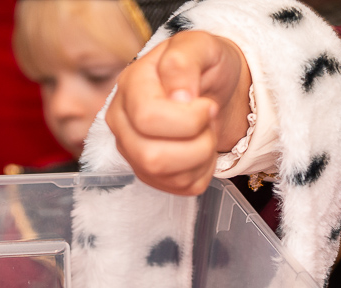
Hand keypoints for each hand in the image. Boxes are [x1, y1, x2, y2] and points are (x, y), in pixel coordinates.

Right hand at [106, 31, 251, 194]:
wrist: (218, 86)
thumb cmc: (208, 64)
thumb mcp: (201, 46)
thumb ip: (183, 62)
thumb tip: (177, 97)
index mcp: (130, 85)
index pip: (147, 119)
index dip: (187, 118)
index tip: (206, 105)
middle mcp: (122, 121)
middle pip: (151, 156)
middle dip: (196, 142)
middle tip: (208, 121)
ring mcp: (132, 151)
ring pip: (164, 175)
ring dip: (201, 157)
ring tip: (205, 133)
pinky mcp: (150, 174)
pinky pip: (179, 188)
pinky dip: (202, 171)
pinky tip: (201, 148)